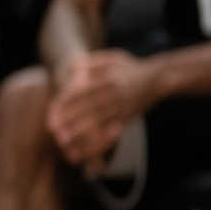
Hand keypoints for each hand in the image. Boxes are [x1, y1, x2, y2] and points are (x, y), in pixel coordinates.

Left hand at [47, 50, 153, 172]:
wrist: (158, 78)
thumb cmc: (129, 68)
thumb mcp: (112, 58)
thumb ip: (90, 62)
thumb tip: (71, 67)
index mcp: (108, 78)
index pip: (81, 92)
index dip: (65, 104)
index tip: (51, 114)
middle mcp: (115, 94)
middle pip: (88, 109)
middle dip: (69, 121)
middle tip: (53, 131)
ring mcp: (122, 107)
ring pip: (99, 123)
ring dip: (80, 134)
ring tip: (63, 142)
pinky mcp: (127, 119)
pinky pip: (112, 133)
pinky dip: (98, 143)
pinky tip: (85, 151)